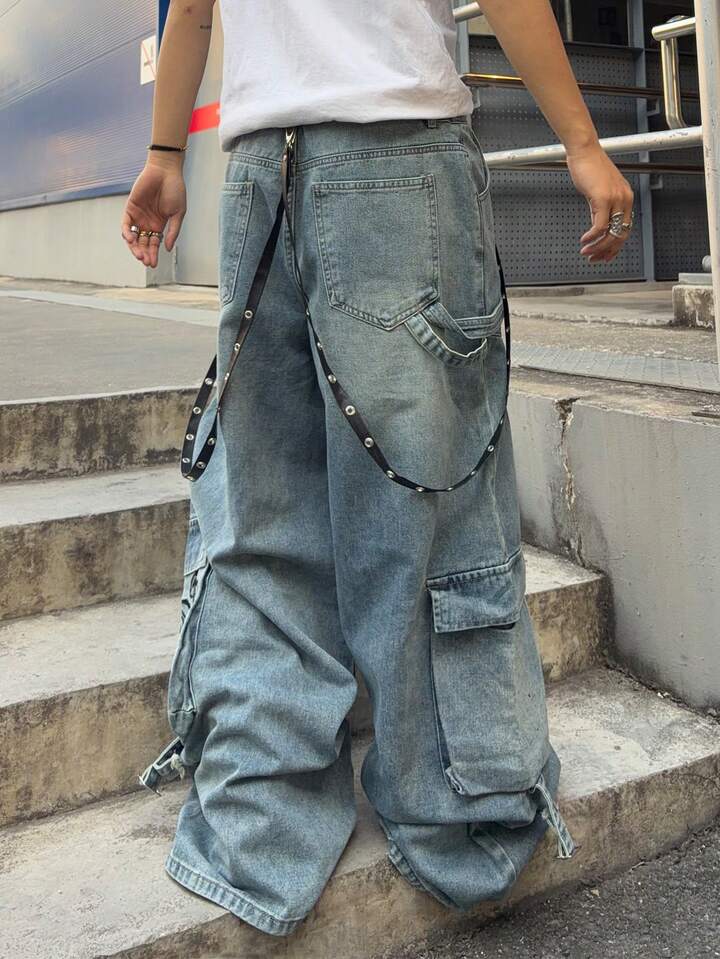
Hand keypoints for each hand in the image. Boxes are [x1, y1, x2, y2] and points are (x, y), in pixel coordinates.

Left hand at [121, 154, 186, 267]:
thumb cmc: (175, 190)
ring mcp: (138, 216)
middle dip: (144, 253)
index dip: (153, 255)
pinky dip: (127, 233)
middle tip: (146, 262)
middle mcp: (147, 222)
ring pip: (133, 237)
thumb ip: (173, 231)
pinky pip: (126, 224)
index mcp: (159, 225)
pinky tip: (131, 240)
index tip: (153, 265)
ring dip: (134, 247)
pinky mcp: (130, 207)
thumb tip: (166, 249)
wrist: (166, 171)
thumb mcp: (178, 214)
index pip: (154, 244)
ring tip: (139, 255)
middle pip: (143, 243)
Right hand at [565, 143, 633, 263]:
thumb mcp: (598, 191)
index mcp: (626, 197)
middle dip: (606, 251)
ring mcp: (615, 199)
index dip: (615, 246)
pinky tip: (584, 240)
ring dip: (597, 247)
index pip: (625, 229)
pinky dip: (591, 237)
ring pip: (610, 234)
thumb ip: (600, 209)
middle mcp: (624, 199)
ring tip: (587, 252)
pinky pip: (599, 226)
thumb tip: (596, 227)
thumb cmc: (590, 166)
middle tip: (594, 258)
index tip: (605, 255)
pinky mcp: (603, 199)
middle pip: (620, 235)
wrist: (585, 151)